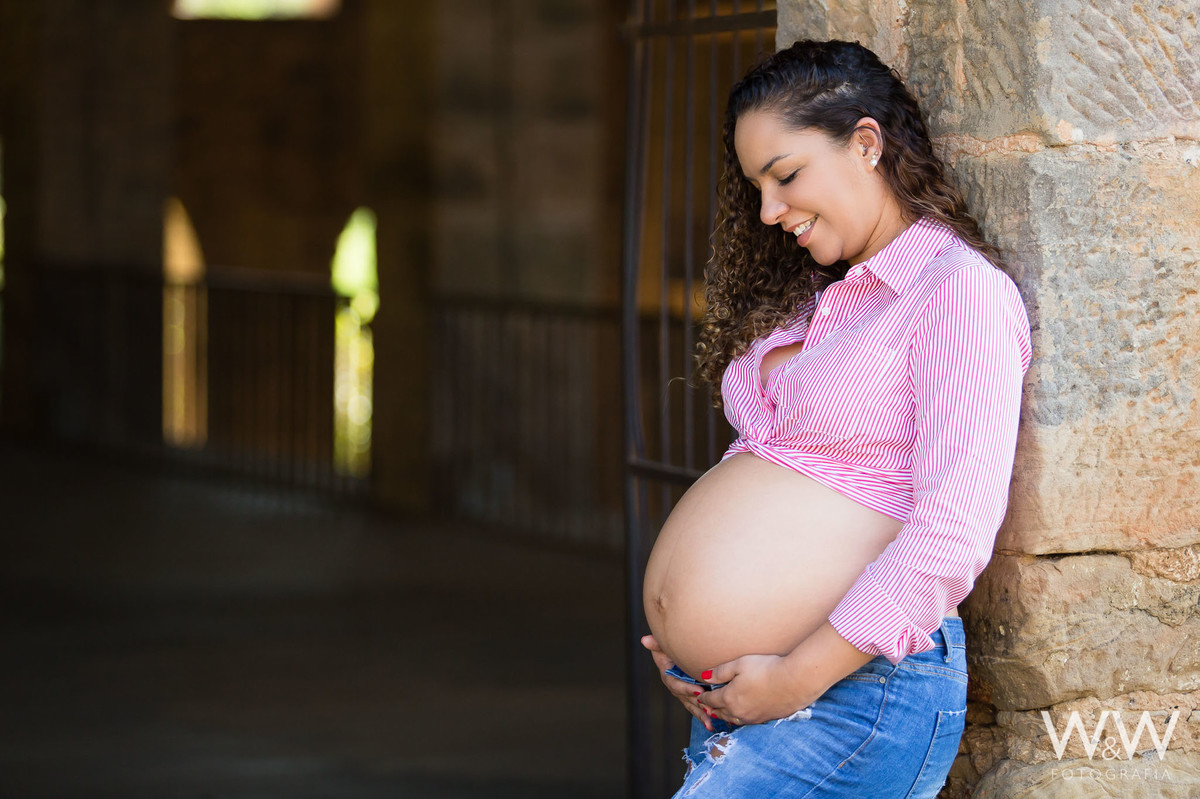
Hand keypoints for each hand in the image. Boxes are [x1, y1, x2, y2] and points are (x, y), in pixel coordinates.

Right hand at [640, 634, 715, 732]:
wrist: (675, 654)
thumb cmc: (669, 649)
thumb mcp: (662, 646)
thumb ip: (656, 644)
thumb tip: (644, 640)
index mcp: (668, 676)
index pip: (676, 684)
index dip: (686, 688)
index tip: (699, 691)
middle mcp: (675, 687)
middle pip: (685, 699)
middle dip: (697, 705)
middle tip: (709, 709)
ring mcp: (683, 694)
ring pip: (692, 706)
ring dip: (701, 715)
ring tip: (711, 724)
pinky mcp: (691, 697)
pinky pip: (697, 708)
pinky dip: (704, 716)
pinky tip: (712, 725)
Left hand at [696, 653, 815, 725]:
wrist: (795, 681)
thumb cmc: (766, 668)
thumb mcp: (740, 664)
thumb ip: (720, 672)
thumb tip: (703, 676)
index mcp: (728, 698)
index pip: (709, 699)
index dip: (703, 696)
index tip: (699, 693)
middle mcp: (738, 712)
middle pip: (718, 712)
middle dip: (710, 707)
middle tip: (705, 704)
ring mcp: (751, 718)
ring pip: (731, 719)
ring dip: (724, 714)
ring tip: (720, 710)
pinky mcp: (764, 719)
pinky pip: (745, 721)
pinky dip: (738, 717)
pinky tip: (740, 712)